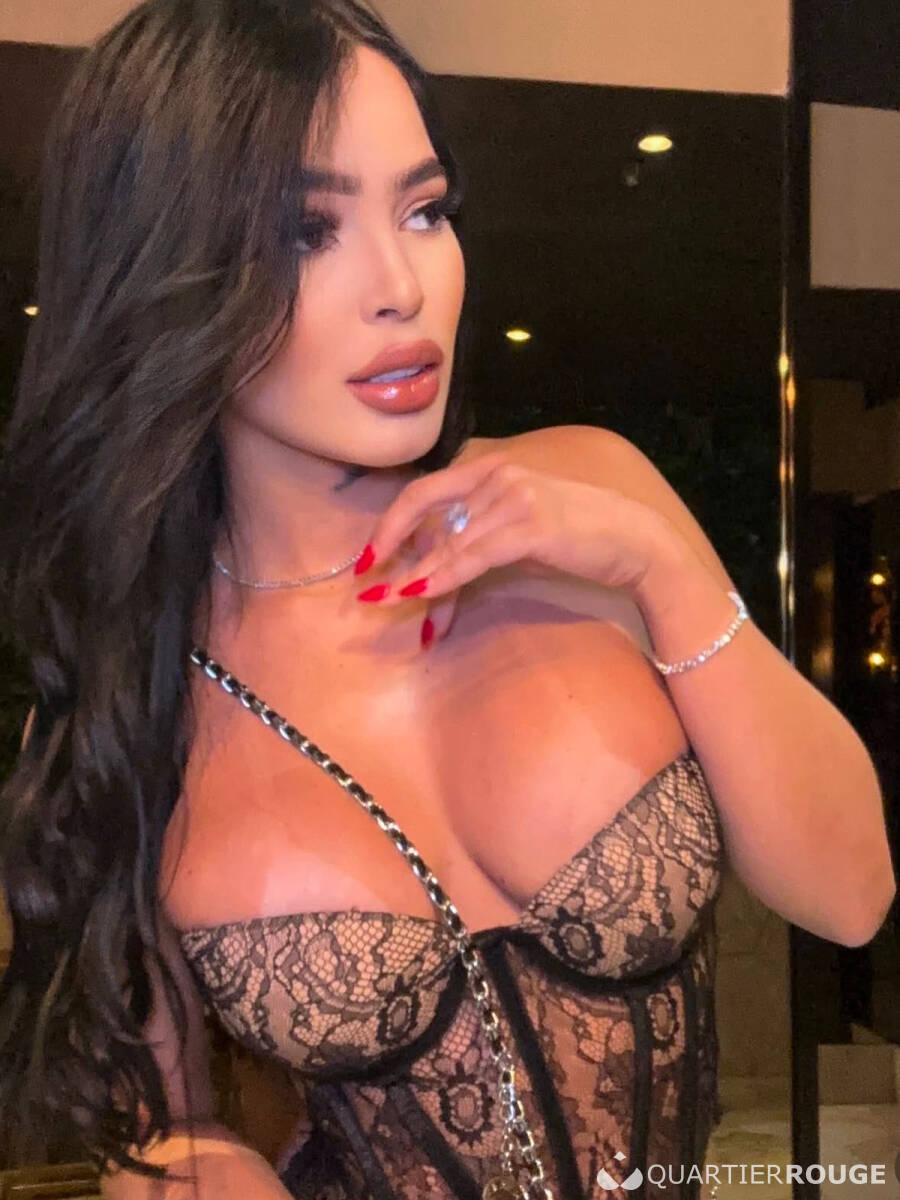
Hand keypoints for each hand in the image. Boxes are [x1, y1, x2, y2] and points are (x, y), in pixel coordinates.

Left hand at [356, 449, 678, 645]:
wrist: (635, 542)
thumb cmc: (578, 540)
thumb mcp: (518, 536)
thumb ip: (475, 545)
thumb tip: (432, 576)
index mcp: (492, 468)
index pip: (426, 490)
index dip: (392, 522)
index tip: (371, 554)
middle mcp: (498, 474)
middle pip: (426, 508)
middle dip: (388, 542)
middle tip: (364, 577)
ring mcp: (514, 497)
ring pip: (448, 540)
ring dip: (416, 577)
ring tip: (389, 602)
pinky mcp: (529, 525)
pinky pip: (473, 555)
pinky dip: (442, 575)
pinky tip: (420, 592)